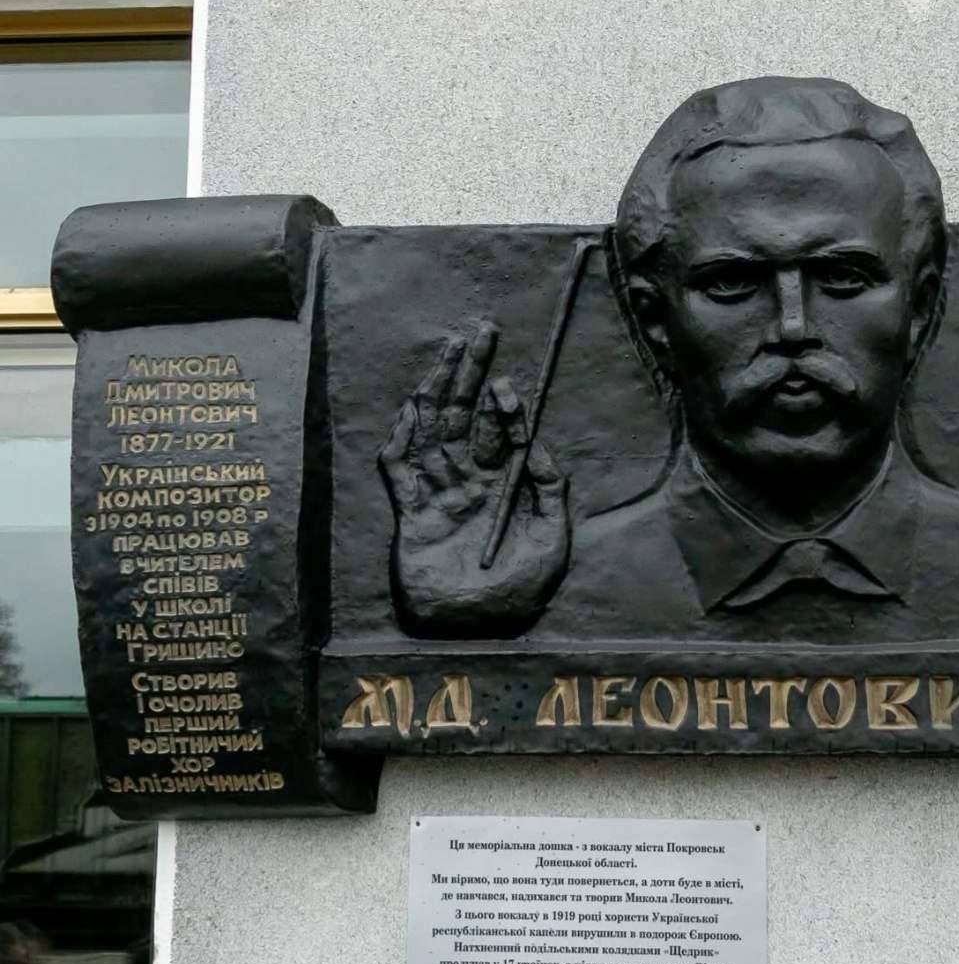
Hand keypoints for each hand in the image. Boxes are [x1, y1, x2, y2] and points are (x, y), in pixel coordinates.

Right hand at [379, 320, 569, 635]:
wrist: (475, 630)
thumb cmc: (518, 591)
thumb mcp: (552, 540)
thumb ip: (551, 491)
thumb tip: (540, 444)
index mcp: (503, 488)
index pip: (503, 433)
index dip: (506, 406)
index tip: (508, 382)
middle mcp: (469, 484)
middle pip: (467, 418)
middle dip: (472, 375)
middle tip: (479, 333)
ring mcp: (438, 495)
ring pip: (434, 432)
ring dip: (439, 392)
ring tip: (446, 353)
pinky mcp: (411, 514)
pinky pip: (400, 471)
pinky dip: (403, 440)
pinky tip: (411, 411)